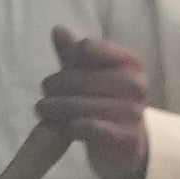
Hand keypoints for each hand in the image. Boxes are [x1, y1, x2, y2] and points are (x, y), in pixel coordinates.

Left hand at [35, 31, 158, 178]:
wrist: (124, 149)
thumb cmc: (104, 107)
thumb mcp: (88, 78)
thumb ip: (73, 56)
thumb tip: (57, 29)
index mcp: (129, 63)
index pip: (90, 49)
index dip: (70, 60)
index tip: (58, 73)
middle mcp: (136, 84)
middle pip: (86, 77)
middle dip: (59, 85)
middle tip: (44, 93)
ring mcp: (135, 112)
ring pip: (88, 105)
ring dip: (61, 107)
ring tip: (43, 109)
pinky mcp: (129, 138)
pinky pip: (96, 129)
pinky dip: (76, 127)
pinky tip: (64, 127)